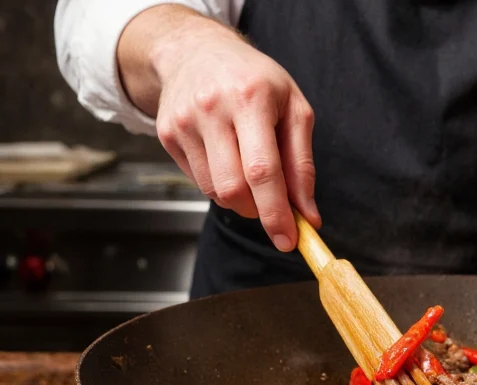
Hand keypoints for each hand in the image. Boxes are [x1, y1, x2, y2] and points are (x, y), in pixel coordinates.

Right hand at [118, 6, 318, 251]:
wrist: (196, 50)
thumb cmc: (255, 80)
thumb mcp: (293, 109)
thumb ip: (302, 164)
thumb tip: (309, 215)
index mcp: (251, 98)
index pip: (263, 171)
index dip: (276, 213)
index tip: (289, 240)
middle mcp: (212, 109)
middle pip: (234, 188)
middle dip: (259, 211)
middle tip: (274, 209)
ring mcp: (184, 122)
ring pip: (215, 191)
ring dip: (241, 200)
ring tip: (251, 173)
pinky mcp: (165, 134)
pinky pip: (198, 182)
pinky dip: (220, 186)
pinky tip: (227, 160)